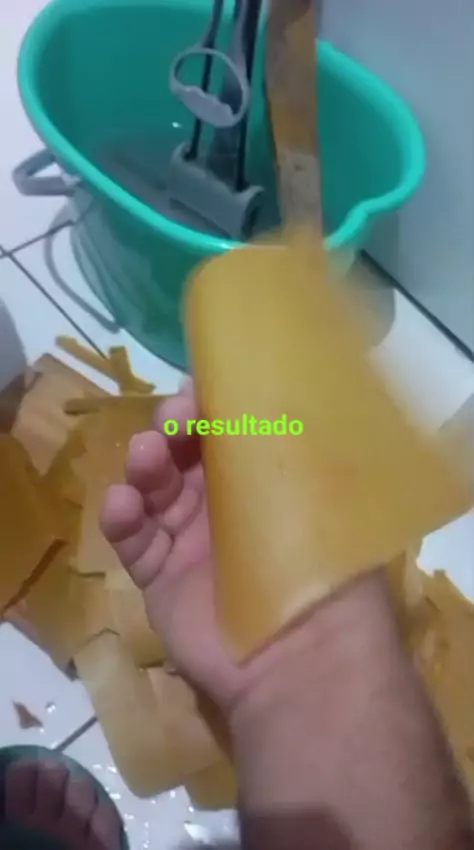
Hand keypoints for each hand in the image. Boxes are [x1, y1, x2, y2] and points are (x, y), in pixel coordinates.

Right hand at [102, 380, 314, 714]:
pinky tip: (121, 503)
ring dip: (145, 465)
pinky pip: (133, 540)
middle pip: (186, 455)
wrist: (297, 657)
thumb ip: (287, 444)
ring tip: (146, 457)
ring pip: (155, 490)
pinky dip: (121, 517)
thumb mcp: (315, 494)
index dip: (212, 407)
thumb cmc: (315, 564)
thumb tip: (264, 392)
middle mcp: (228, 508)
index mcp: (268, 484)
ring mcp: (190, 542)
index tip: (199, 388)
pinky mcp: (160, 577)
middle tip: (172, 421)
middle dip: (173, 429)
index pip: (233, 433)